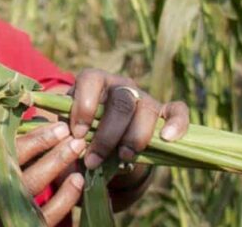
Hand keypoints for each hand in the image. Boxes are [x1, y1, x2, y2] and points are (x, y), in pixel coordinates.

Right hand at [0, 122, 84, 225]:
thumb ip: (11, 153)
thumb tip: (48, 129)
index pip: (7, 153)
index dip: (35, 140)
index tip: (59, 128)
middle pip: (21, 170)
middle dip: (49, 150)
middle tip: (72, 136)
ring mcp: (6, 215)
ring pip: (34, 188)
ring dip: (58, 165)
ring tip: (76, 150)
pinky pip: (47, 214)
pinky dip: (65, 197)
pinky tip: (77, 180)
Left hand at [68, 69, 188, 169]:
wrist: (102, 147)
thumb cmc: (79, 135)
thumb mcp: (66, 133)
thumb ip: (64, 138)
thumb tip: (69, 150)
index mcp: (93, 81)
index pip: (90, 80)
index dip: (84, 107)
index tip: (78, 135)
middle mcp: (120, 85)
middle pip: (121, 102)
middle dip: (107, 135)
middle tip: (94, 160)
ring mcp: (144, 97)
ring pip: (146, 109)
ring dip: (135, 136)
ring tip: (123, 157)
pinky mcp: (163, 113)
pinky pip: (177, 111)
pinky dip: (176, 123)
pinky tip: (167, 139)